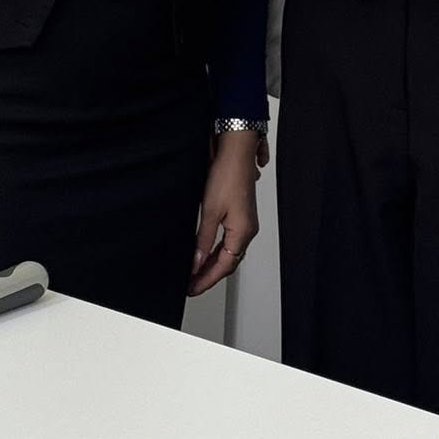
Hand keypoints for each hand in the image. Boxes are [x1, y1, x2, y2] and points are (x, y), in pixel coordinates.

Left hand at [189, 133, 259, 296]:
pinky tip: (206, 251)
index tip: (191, 288)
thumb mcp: (209, 211)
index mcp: (242, 232)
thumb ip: (202, 240)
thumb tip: (196, 262)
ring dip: (213, 263)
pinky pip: (230, 240)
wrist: (237, 150)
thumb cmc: (228, 174)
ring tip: (195, 272)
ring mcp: (246, 222)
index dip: (206, 280)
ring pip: (229, 252)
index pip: (223, 267)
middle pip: (228, 262)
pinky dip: (217, 250)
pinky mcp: (241, 214)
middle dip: (209, 275)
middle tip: (191, 284)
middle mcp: (247, 229)